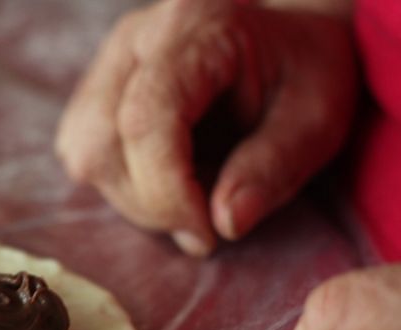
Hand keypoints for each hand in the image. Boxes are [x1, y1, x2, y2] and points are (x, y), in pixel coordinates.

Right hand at [56, 0, 356, 255]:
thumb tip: (224, 224)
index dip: (166, 192)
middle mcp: (137, 38)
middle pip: (101, 144)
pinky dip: (123, 186)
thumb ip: (274, 168)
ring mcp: (107, 62)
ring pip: (84, 154)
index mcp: (195, 27)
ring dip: (134, 199)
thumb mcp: (317, 120)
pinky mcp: (94, 92)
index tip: (208, 233)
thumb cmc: (304, 78)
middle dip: (149, 204)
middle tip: (205, 223)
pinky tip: (167, 180)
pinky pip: (84, 155)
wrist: (288, 47)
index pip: (145, 120)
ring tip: (189, 197)